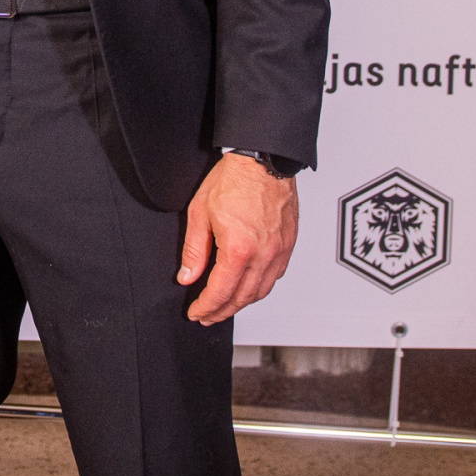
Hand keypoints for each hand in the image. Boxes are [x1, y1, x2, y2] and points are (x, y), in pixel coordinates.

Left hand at [178, 153, 297, 324]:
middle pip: (242, 298)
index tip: (196, 313)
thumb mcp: (200, 213)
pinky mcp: (288, 245)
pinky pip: (275, 276)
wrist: (263, 160)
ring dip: (242, 303)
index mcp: (238, 249)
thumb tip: (187, 277)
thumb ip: (194, 250)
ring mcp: (279, 251)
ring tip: (225, 306)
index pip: (220, 292)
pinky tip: (249, 286)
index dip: (206, 307)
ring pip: (261, 291)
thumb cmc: (233, 180)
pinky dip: (260, 288)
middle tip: (207, 315)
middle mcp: (262, 255)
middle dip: (222, 311)